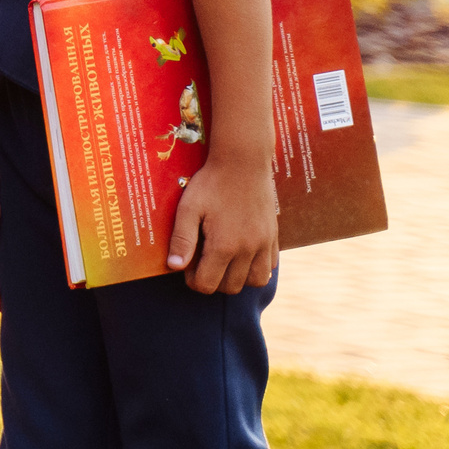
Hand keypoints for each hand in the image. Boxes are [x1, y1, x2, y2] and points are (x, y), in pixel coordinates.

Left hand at [169, 155, 278, 294]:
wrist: (243, 162)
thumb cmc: (211, 183)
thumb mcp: (188, 208)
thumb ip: (182, 239)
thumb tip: (174, 267)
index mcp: (224, 245)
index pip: (207, 284)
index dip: (193, 279)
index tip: (187, 265)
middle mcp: (248, 249)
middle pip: (230, 287)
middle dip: (213, 280)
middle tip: (202, 260)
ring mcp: (265, 244)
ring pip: (255, 281)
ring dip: (237, 278)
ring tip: (223, 260)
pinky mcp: (274, 236)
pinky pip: (270, 266)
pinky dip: (257, 267)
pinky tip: (242, 252)